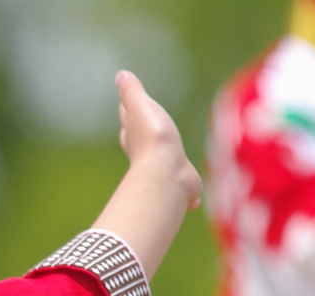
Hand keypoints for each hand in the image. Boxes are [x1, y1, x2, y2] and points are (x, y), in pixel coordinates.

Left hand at [115, 70, 200, 212]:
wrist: (167, 177)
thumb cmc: (153, 139)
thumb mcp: (140, 108)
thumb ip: (132, 93)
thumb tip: (121, 76)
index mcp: (135, 134)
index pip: (129, 117)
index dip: (129, 109)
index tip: (127, 103)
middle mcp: (147, 154)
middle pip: (142, 139)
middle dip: (142, 132)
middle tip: (143, 126)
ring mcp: (164, 171)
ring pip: (163, 163)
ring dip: (166, 161)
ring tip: (171, 160)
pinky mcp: (181, 187)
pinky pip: (184, 188)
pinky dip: (187, 192)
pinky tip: (193, 200)